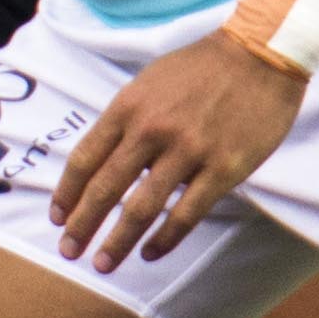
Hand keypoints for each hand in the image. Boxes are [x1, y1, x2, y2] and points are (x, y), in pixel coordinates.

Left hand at [51, 30, 306, 270]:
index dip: (66, 194)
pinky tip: (150, 252)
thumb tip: (103, 163)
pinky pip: (188, 212)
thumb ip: (123, 122)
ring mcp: (189, 150)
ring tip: (104, 264)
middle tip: (69, 252)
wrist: (261, 52)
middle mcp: (151, 131)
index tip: (57, 218)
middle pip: (105, 189)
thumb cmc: (200, 68)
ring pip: (142, 207)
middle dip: (82, 226)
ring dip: (118, 241)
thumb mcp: (146, 84)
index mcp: (126, 109)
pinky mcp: (225, 167)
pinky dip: (165, 238)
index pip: (84, 160)